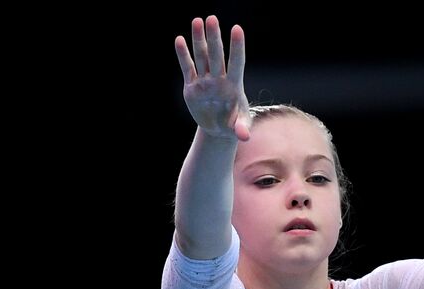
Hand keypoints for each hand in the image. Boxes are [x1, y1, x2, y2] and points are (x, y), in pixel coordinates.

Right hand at [174, 16, 250, 141]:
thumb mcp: (239, 127)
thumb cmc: (233, 125)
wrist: (219, 130)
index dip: (237, 47)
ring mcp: (205, 81)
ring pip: (202, 57)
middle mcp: (219, 80)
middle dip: (214, 37)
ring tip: (197, 20)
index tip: (237, 29)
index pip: (236, 63)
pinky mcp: (192, 86)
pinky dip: (183, 55)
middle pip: (217, 56)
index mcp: (234, 86)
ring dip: (199, 40)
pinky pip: (187, 68)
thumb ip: (242, 128)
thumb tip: (243, 136)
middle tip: (212, 18)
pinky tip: (179, 40)